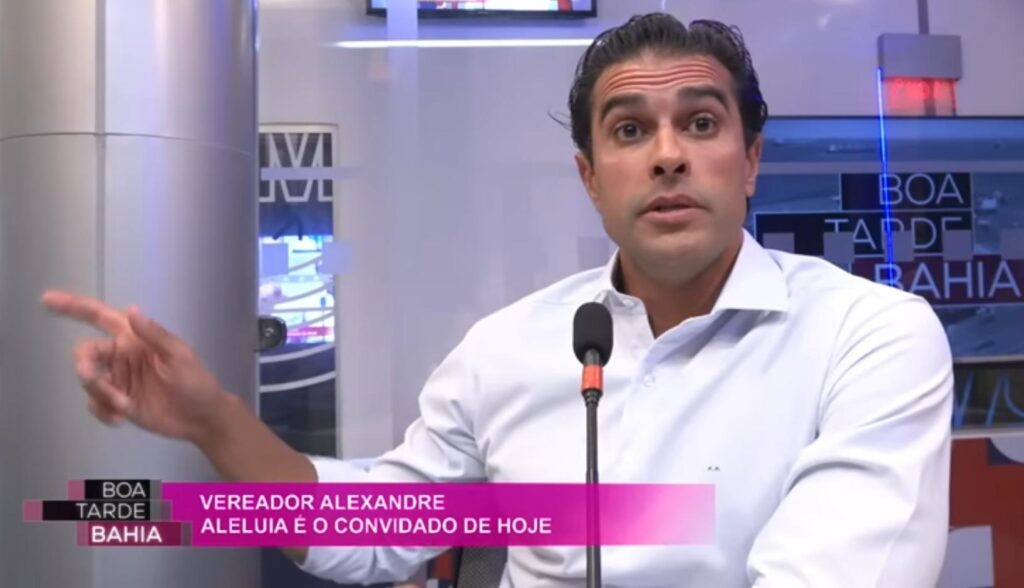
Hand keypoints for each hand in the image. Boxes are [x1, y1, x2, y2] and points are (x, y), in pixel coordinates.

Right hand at [42, 290, 230, 443]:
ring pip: (88, 381)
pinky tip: (121, 418)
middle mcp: (121, 356)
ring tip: (124, 406)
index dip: (74, 306)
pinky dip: (103, 411)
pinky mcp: (116, 402)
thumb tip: (132, 310)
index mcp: (134, 338)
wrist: (201, 418)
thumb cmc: (195, 382)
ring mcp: (118, 380)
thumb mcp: (179, 356)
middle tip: (88, 376)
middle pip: (86, 353)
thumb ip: (155, 335)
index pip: (100, 317)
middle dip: (84, 365)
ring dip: (101, 394)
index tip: (47, 300)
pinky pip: (95, 404)